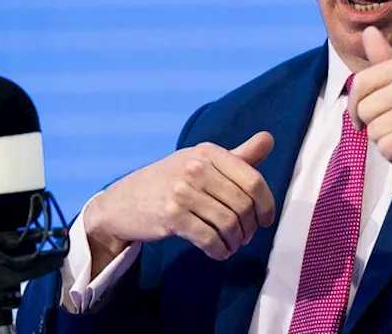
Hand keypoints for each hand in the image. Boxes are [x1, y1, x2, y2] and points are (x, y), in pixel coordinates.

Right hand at [84, 132, 276, 272]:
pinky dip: (220, 250)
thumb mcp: (201, 162)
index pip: (252, 180)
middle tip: (246, 235)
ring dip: (236, 240)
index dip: (266, 204)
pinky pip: (209, 239)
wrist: (122, 202)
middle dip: (250, 226)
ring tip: (232, 244)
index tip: (266, 219)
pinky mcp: (171, 216)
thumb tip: (268, 139)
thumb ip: (237, 156)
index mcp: (208, 152)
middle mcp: (196, 167)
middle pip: (242, 204)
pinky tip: (219, 251)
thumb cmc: (169, 181)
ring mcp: (182, 191)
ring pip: (228, 223)